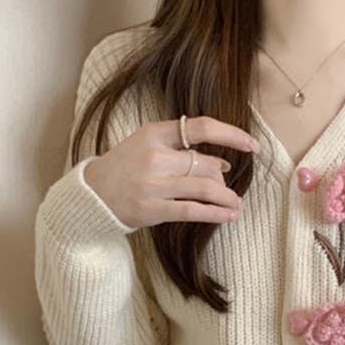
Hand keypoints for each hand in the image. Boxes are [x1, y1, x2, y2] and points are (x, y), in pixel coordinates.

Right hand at [82, 114, 260, 228]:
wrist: (92, 196)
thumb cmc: (124, 169)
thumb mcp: (146, 146)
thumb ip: (180, 149)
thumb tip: (223, 164)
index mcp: (154, 133)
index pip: (202, 127)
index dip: (232, 135)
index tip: (252, 146)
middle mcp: (155, 155)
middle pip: (208, 164)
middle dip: (223, 180)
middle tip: (229, 192)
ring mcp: (154, 183)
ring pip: (206, 187)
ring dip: (228, 199)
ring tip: (236, 206)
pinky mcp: (153, 209)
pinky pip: (194, 210)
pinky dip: (215, 214)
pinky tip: (227, 216)